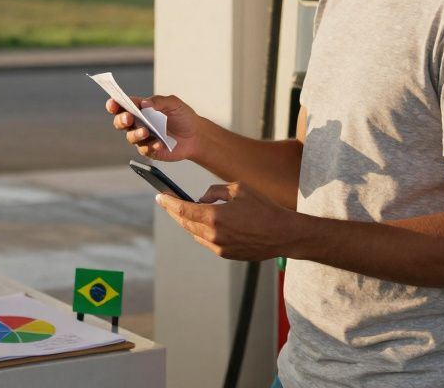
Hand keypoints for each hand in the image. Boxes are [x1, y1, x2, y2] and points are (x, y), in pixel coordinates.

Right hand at [106, 94, 202, 162]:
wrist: (196, 135)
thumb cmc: (183, 117)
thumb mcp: (174, 103)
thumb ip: (159, 101)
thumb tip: (145, 103)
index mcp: (141, 109)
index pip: (123, 105)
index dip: (114, 104)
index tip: (113, 103)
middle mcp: (138, 123)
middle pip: (120, 122)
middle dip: (121, 119)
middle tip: (128, 118)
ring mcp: (143, 137)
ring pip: (130, 137)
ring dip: (136, 134)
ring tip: (146, 131)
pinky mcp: (150, 150)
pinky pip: (144, 149)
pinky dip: (150, 145)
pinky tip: (159, 142)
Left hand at [156, 182, 299, 260]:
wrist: (284, 234)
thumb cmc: (264, 208)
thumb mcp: (238, 189)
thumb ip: (215, 191)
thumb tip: (202, 198)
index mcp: (215, 217)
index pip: (182, 209)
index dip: (168, 202)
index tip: (159, 196)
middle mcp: (213, 235)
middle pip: (185, 223)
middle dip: (174, 211)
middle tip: (167, 201)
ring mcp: (219, 247)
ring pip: (195, 234)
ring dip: (188, 222)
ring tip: (185, 210)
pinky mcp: (226, 254)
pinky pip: (207, 241)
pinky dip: (202, 231)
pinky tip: (204, 223)